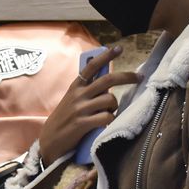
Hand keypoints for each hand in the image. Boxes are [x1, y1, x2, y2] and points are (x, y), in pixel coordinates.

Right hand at [37, 46, 141, 165]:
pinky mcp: (83, 123)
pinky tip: (104, 124)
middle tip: (139, 77)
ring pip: (110, 100)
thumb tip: (108, 82)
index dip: (106, 56)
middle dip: (127, 76)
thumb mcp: (71, 100)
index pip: (91, 66)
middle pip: (108, 80)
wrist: (49, 141)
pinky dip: (110, 120)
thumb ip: (86, 90)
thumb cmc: (64, 120)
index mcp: (75, 87)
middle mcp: (78, 95)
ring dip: (114, 107)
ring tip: (108, 112)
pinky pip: (106, 117)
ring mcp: (80, 109)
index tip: (119, 48)